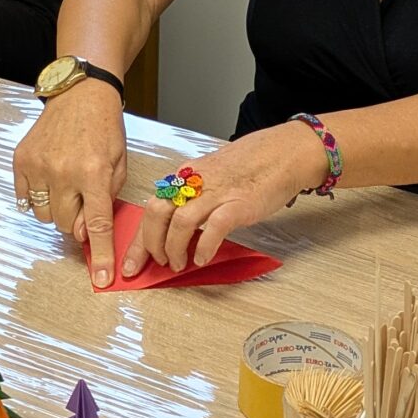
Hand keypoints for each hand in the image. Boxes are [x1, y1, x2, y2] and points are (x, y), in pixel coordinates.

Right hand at [13, 82, 129, 286]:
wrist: (79, 94)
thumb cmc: (104, 128)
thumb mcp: (118, 164)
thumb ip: (105, 200)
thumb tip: (86, 235)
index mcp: (93, 173)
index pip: (96, 226)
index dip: (100, 255)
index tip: (102, 278)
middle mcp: (63, 171)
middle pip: (65, 224)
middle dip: (76, 220)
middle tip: (83, 200)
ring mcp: (38, 166)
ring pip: (44, 216)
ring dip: (57, 210)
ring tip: (66, 186)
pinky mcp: (20, 160)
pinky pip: (26, 198)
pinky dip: (38, 197)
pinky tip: (50, 179)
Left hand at [123, 125, 319, 279]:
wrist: (286, 153)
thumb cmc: (252, 165)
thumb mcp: (213, 174)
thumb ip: (195, 195)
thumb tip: (178, 224)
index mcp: (187, 176)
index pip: (153, 206)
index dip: (139, 238)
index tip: (132, 261)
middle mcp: (196, 182)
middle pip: (158, 213)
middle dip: (150, 244)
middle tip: (156, 264)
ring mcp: (217, 192)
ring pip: (180, 221)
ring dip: (174, 248)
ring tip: (178, 264)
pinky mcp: (238, 204)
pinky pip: (214, 227)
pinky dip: (204, 246)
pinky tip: (202, 258)